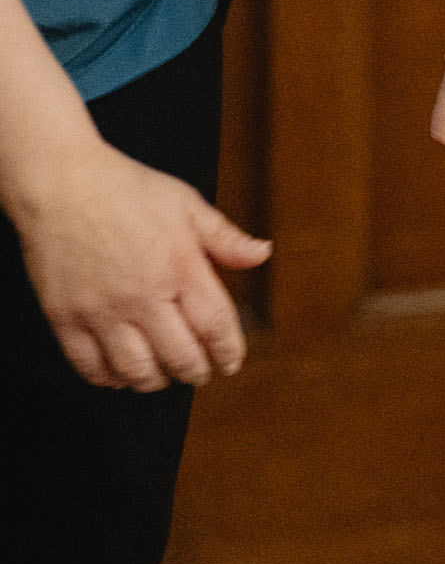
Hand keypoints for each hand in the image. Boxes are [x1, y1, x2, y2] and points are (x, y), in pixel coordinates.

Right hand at [13, 140, 270, 390]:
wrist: (61, 182)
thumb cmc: (126, 190)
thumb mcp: (188, 205)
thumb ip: (226, 238)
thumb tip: (263, 254)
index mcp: (180, 268)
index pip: (215, 326)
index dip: (229, 352)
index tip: (231, 362)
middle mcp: (143, 295)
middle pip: (180, 356)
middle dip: (197, 372)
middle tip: (200, 373)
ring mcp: (102, 309)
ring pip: (136, 370)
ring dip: (156, 381)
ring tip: (163, 375)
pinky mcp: (65, 316)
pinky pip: (88, 365)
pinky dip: (108, 378)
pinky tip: (120, 373)